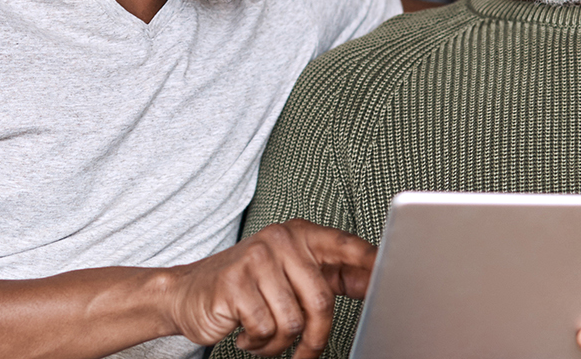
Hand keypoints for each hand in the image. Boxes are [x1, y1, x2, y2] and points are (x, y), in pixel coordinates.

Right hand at [162, 219, 375, 358]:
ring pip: (293, 321)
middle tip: (305, 353)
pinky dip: (259, 343)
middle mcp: (279, 241)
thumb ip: (331, 275)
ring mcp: (255, 260)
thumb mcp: (290, 275)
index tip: (393, 276)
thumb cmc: (246, 287)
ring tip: (265, 336)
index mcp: (299, 235)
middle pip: (321, 301)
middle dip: (316, 337)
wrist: (187, 293)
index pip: (346, 246)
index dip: (372, 262)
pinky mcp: (234, 284)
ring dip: (281, 343)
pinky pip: (266, 329)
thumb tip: (377, 279)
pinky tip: (246, 333)